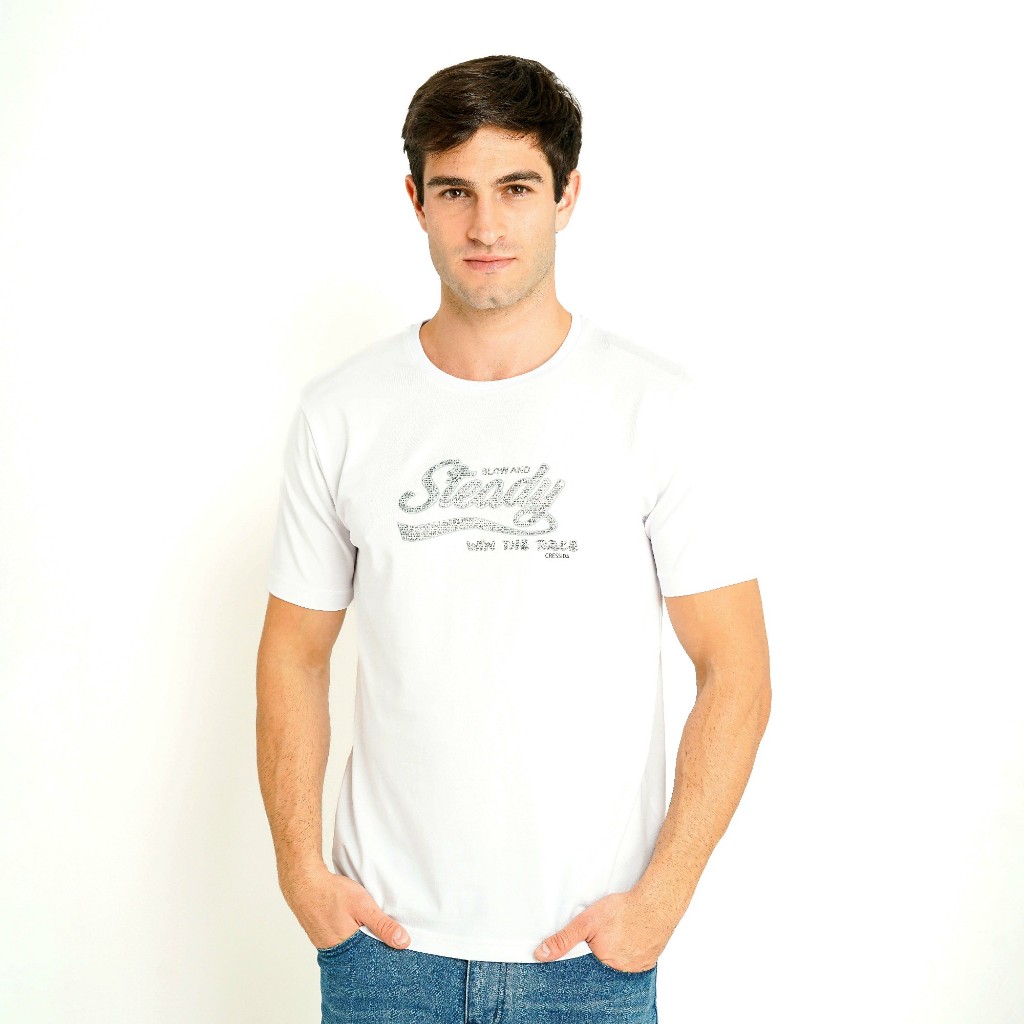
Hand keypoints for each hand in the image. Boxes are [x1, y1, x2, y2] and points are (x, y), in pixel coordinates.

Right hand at [278, 861, 410, 950]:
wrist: (303, 882)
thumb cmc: (331, 893)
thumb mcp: (363, 906)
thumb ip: (383, 925)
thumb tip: (403, 943)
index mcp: (347, 949)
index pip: (372, 961)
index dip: (385, 954)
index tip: (399, 950)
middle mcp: (336, 952)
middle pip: (362, 956)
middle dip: (375, 948)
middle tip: (389, 939)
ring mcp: (327, 944)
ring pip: (352, 947)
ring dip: (362, 939)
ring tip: (372, 930)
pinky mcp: (323, 935)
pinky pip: (342, 940)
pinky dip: (352, 934)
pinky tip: (356, 925)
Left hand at [533, 889, 673, 971]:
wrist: (656, 903)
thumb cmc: (623, 909)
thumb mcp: (586, 921)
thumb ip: (564, 939)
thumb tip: (541, 954)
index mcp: (603, 961)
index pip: (588, 963)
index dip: (589, 950)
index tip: (594, 938)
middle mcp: (620, 969)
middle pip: (604, 961)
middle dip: (604, 948)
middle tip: (610, 930)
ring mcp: (637, 966)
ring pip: (620, 961)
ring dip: (618, 950)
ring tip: (620, 931)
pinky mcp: (649, 961)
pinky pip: (636, 960)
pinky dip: (633, 950)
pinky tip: (632, 935)